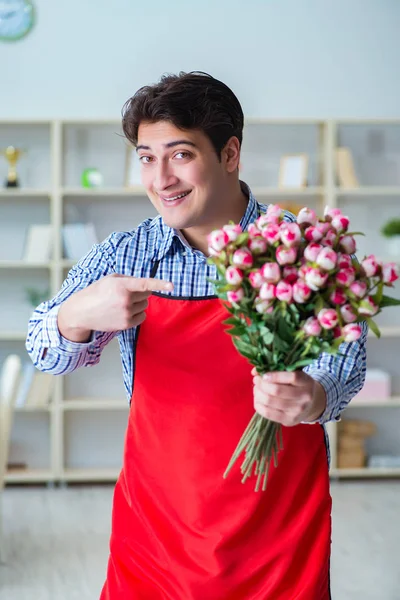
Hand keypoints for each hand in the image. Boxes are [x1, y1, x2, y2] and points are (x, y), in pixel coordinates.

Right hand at [58, 274, 172, 341]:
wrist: (82, 312)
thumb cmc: (96, 292)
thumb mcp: (110, 279)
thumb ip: (128, 279)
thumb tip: (145, 284)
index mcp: (121, 285)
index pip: (144, 284)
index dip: (160, 284)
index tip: (171, 286)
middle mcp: (125, 299)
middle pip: (146, 294)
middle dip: (139, 293)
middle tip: (124, 293)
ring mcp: (126, 313)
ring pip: (145, 305)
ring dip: (138, 303)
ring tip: (121, 303)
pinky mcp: (126, 324)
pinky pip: (142, 316)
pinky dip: (137, 314)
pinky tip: (123, 312)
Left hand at [252, 369, 326, 425]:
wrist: (311, 404)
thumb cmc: (297, 385)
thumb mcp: (293, 374)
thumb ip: (276, 369)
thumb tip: (255, 371)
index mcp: (307, 382)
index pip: (292, 377)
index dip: (275, 375)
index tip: (264, 375)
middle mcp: (304, 397)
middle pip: (277, 390)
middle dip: (262, 384)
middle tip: (256, 380)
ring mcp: (297, 410)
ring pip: (270, 401)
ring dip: (258, 393)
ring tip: (256, 389)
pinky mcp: (289, 420)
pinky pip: (268, 413)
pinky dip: (258, 405)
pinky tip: (258, 399)